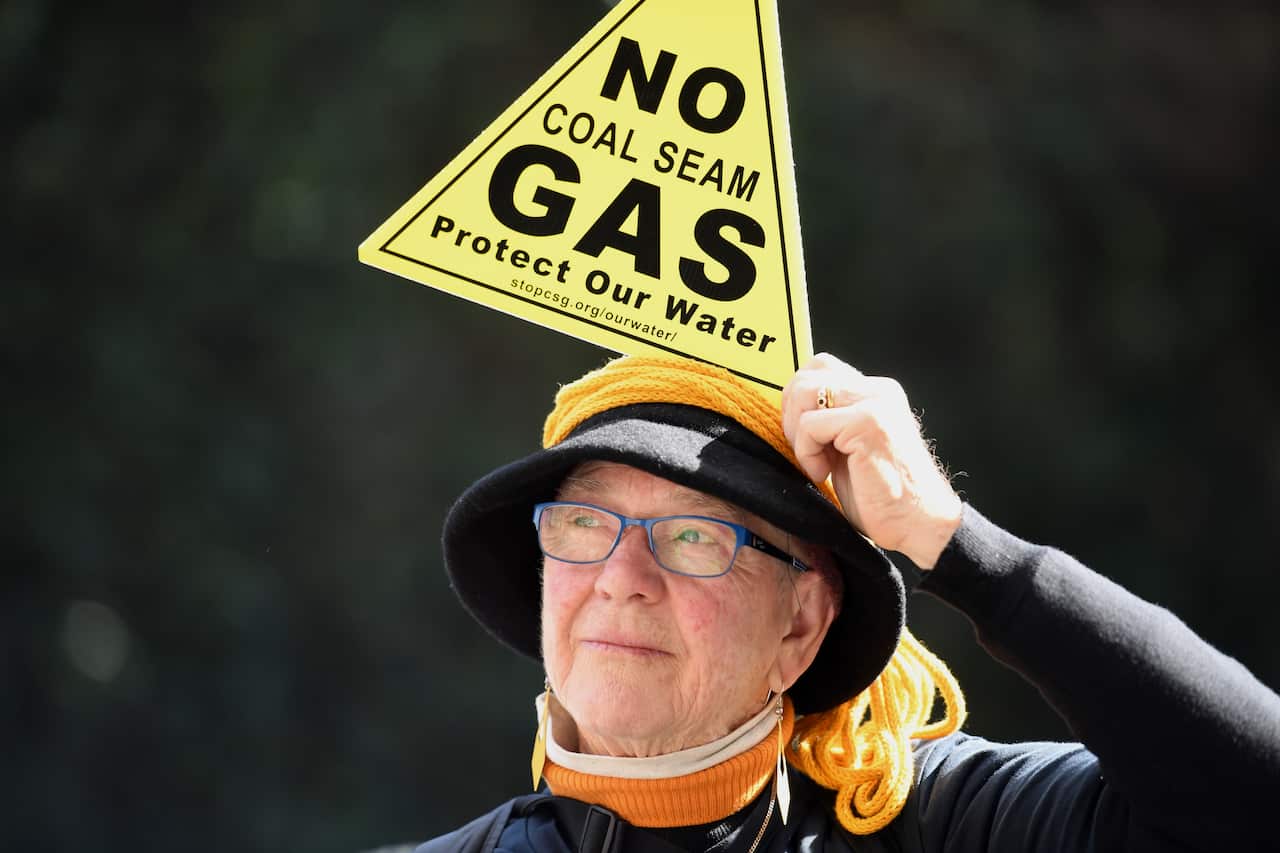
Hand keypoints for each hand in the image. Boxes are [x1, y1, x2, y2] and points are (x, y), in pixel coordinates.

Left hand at [781, 354, 962, 568]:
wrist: (919, 524)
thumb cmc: (884, 496)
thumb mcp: (849, 447)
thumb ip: (829, 421)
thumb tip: (790, 408)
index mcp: (875, 392)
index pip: (819, 368)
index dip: (798, 402)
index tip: (804, 438)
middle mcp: (878, 390)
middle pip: (807, 375)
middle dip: (792, 415)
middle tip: (806, 452)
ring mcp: (875, 402)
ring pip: (804, 392)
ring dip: (798, 434)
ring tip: (817, 463)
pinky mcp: (868, 422)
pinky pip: (810, 425)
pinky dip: (806, 453)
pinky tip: (825, 474)